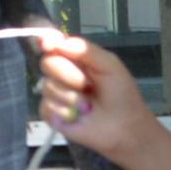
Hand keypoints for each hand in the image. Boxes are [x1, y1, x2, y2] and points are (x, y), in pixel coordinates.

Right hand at [31, 23, 162, 163]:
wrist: (125, 128)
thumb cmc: (122, 95)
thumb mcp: (110, 66)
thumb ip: (86, 50)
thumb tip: (57, 41)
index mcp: (76, 58)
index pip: (53, 43)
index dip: (46, 41)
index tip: (47, 43)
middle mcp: (62, 73)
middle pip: (47, 63)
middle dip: (66, 74)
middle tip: (86, 85)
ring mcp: (55, 94)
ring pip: (47, 87)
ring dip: (70, 97)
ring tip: (88, 106)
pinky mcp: (51, 114)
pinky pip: (45, 107)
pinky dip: (63, 112)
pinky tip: (76, 116)